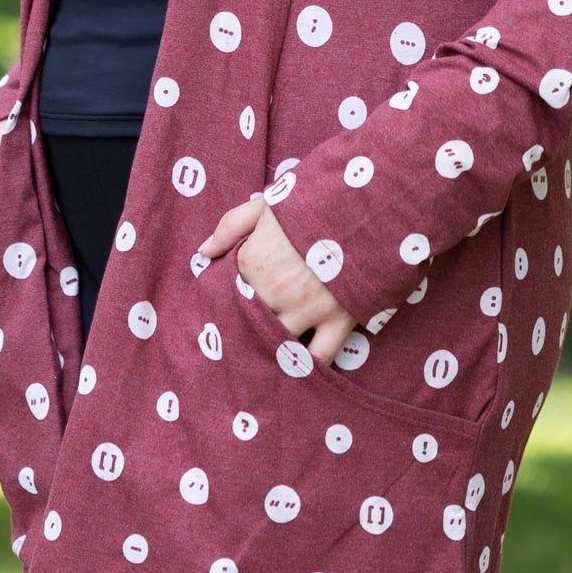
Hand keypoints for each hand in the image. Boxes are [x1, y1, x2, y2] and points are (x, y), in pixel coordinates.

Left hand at [197, 193, 356, 365]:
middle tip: (248, 330)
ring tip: (268, 351)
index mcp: (253, 261)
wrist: (368, 205)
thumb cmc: (313, 203)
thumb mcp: (267, 204)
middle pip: (250, 322)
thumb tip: (203, 253)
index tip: (239, 295)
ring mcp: (308, 309)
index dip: (234, 293)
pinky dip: (309, 366)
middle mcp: (276, 291)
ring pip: (278, 343)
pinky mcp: (338, 321)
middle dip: (248, 326)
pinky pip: (319, 357)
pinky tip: (299, 369)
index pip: (230, 290)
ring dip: (273, 347)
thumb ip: (230, 226)